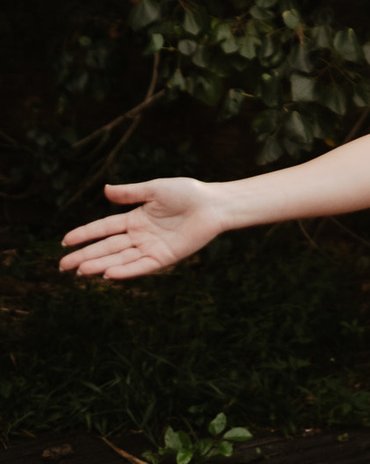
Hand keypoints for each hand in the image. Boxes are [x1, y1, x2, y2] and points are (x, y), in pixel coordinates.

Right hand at [59, 178, 222, 280]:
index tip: (64, 241)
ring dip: (100, 265)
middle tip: (63, 265)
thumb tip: (104, 189)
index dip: (85, 234)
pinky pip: (141, 266)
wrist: (213, 204)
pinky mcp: (164, 258)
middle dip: (85, 256)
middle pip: (107, 247)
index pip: (104, 228)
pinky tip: (108, 274)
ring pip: (120, 259)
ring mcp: (151, 248)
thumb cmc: (187, 192)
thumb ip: (129, 193)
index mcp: (136, 218)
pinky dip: (125, 271)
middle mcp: (140, 235)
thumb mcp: (154, 189)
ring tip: (80, 271)